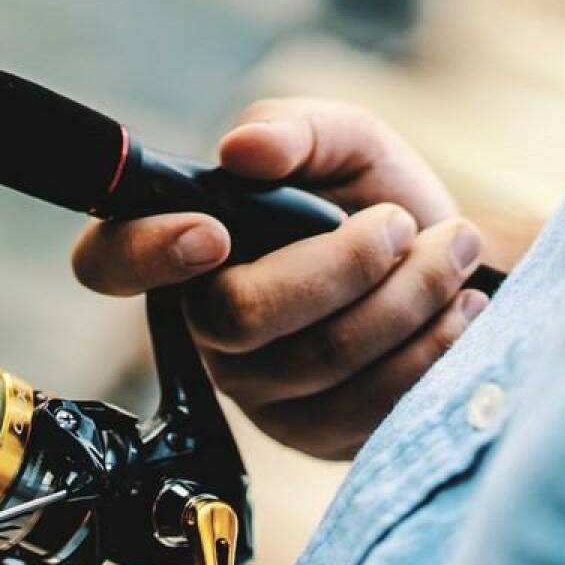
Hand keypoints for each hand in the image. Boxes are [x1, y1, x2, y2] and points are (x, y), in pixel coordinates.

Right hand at [71, 98, 490, 460]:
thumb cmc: (376, 204)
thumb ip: (297, 129)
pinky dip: (431, 345)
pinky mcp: (313, 435)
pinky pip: (368, 404)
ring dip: (408, 296)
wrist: (454, 272)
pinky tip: (455, 309)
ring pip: (320, 358)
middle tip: (400, 224)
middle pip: (239, 316)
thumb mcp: (346, 143)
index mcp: (185, 248)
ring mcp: (256, 391)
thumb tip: (244, 149)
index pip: (109, 262)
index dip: (144, 253)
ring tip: (450, 251)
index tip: (214, 232)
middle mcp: (205, 327)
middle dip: (344, 265)